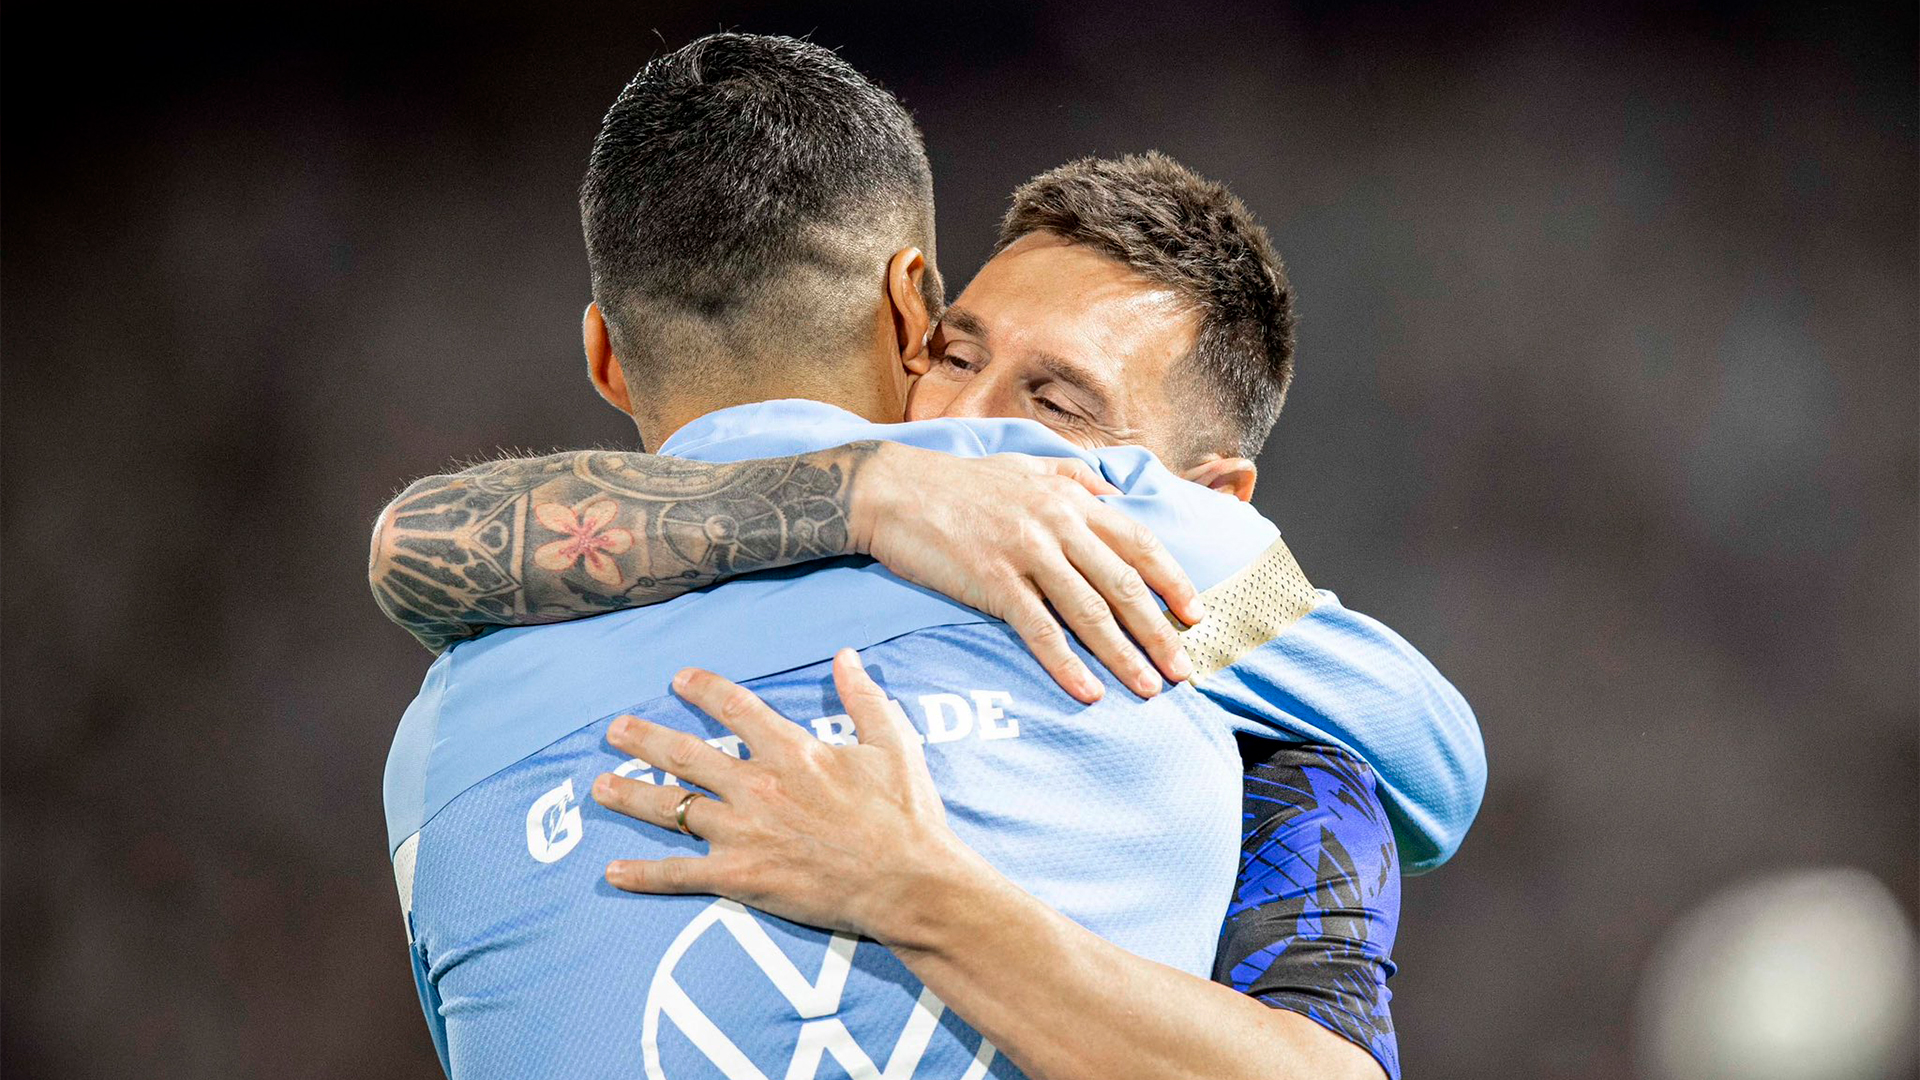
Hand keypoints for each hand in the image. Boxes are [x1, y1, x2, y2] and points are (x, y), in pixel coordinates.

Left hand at [592, 651, 982, 946]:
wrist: (909, 882)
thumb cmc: (906, 815)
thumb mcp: (893, 743)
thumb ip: (864, 698)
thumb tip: (846, 656)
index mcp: (791, 750)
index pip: (734, 706)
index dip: (703, 689)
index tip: (678, 679)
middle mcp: (756, 785)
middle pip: (686, 754)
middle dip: (645, 739)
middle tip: (615, 729)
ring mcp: (743, 832)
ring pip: (672, 808)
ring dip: (631, 795)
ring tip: (600, 785)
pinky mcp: (740, 877)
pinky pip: (680, 874)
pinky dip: (644, 875)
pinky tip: (614, 872)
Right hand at [846, 443, 1203, 702]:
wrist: (892, 489)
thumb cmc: (958, 481)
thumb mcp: (1025, 464)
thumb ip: (1074, 477)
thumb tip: (1114, 494)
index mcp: (1070, 499)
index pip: (1138, 542)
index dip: (1171, 581)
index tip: (1196, 615)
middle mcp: (1057, 525)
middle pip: (1123, 585)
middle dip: (1159, 632)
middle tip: (1184, 670)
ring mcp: (1026, 553)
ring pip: (1089, 612)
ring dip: (1123, 655)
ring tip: (1148, 689)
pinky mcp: (992, 581)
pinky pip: (1039, 630)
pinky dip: (1066, 664)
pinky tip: (1087, 691)